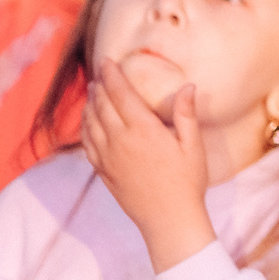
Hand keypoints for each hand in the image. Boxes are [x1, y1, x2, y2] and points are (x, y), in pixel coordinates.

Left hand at [82, 62, 214, 272]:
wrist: (167, 219)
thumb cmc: (187, 182)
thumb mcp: (193, 145)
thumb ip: (186, 114)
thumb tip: (188, 86)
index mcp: (143, 130)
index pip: (121, 94)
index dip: (113, 75)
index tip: (108, 61)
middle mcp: (121, 140)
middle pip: (102, 105)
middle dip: (100, 86)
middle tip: (100, 72)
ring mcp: (108, 157)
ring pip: (91, 123)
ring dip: (90, 104)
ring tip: (93, 92)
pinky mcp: (103, 171)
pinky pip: (87, 143)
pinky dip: (85, 127)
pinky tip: (88, 122)